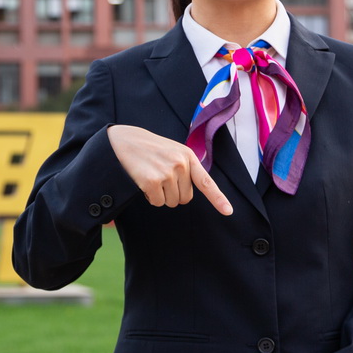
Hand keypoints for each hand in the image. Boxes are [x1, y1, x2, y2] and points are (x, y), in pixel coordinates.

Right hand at [106, 125, 232, 215]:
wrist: (124, 141)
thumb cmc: (150, 149)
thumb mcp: (173, 151)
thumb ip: (186, 167)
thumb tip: (190, 193)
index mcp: (188, 156)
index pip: (206, 182)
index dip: (218, 198)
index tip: (228, 211)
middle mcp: (180, 164)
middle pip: (185, 198)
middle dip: (174, 193)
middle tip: (161, 177)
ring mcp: (166, 173)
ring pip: (171, 202)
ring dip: (161, 195)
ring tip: (151, 176)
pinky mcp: (152, 181)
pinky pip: (157, 202)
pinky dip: (151, 197)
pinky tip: (144, 182)